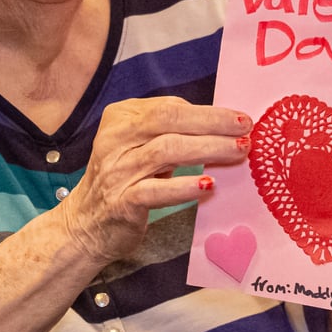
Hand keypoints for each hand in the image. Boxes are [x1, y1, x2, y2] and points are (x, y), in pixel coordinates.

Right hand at [59, 97, 251, 265]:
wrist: (86, 225)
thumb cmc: (122, 180)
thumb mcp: (137, 146)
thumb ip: (167, 132)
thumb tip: (220, 124)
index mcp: (120, 119)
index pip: (168, 106)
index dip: (207, 111)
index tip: (238, 118)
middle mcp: (114, 140)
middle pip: (167, 120)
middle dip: (211, 122)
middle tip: (246, 129)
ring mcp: (116, 171)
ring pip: (165, 151)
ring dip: (207, 149)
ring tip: (238, 152)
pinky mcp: (122, 202)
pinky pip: (156, 191)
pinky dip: (184, 187)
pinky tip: (208, 185)